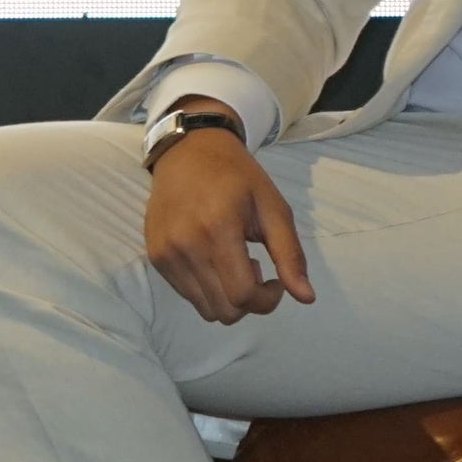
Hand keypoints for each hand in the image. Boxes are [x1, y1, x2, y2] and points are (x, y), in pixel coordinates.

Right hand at [142, 104, 315, 324]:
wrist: (188, 150)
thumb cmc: (237, 176)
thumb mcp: (273, 208)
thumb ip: (290, 254)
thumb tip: (306, 298)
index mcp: (218, 229)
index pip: (243, 296)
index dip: (267, 299)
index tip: (274, 279)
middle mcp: (185, 245)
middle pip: (224, 310)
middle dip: (249, 301)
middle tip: (254, 268)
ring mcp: (165, 253)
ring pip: (205, 309)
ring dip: (227, 297)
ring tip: (232, 263)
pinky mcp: (155, 256)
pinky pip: (186, 294)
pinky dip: (206, 288)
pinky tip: (213, 259)